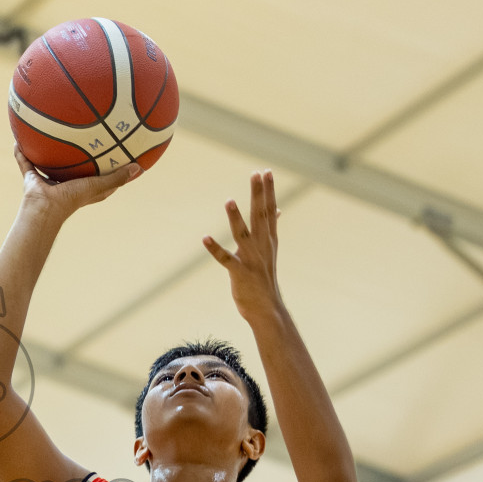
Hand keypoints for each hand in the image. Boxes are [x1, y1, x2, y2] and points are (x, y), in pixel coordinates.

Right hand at [15, 146, 139, 221]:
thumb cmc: (72, 199)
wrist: (44, 209)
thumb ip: (117, 177)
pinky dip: (22, 153)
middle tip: (83, 134)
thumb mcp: (99, 186)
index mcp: (83, 189)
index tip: (114, 153)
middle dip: (77, 155)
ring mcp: (47, 182)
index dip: (106, 167)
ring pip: (48, 163)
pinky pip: (26, 162)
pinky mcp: (32, 179)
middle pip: (74, 168)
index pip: (99, 178)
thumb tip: (139, 168)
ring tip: (48, 133)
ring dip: (48, 152)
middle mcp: (65, 185)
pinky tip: (19, 138)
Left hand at [202, 170, 281, 322]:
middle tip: (256, 174)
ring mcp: (251, 260)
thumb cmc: (265, 279)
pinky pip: (226, 259)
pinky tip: (204, 238)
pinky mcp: (240, 273)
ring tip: (229, 200)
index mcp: (268, 240)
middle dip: (258, 194)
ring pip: (242, 235)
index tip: (266, 171)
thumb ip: (270, 229)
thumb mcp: (269, 251)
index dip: (268, 191)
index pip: (270, 211)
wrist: (267, 309)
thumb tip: (278, 210)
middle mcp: (262, 247)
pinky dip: (215, 249)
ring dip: (235, 218)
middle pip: (260, 216)